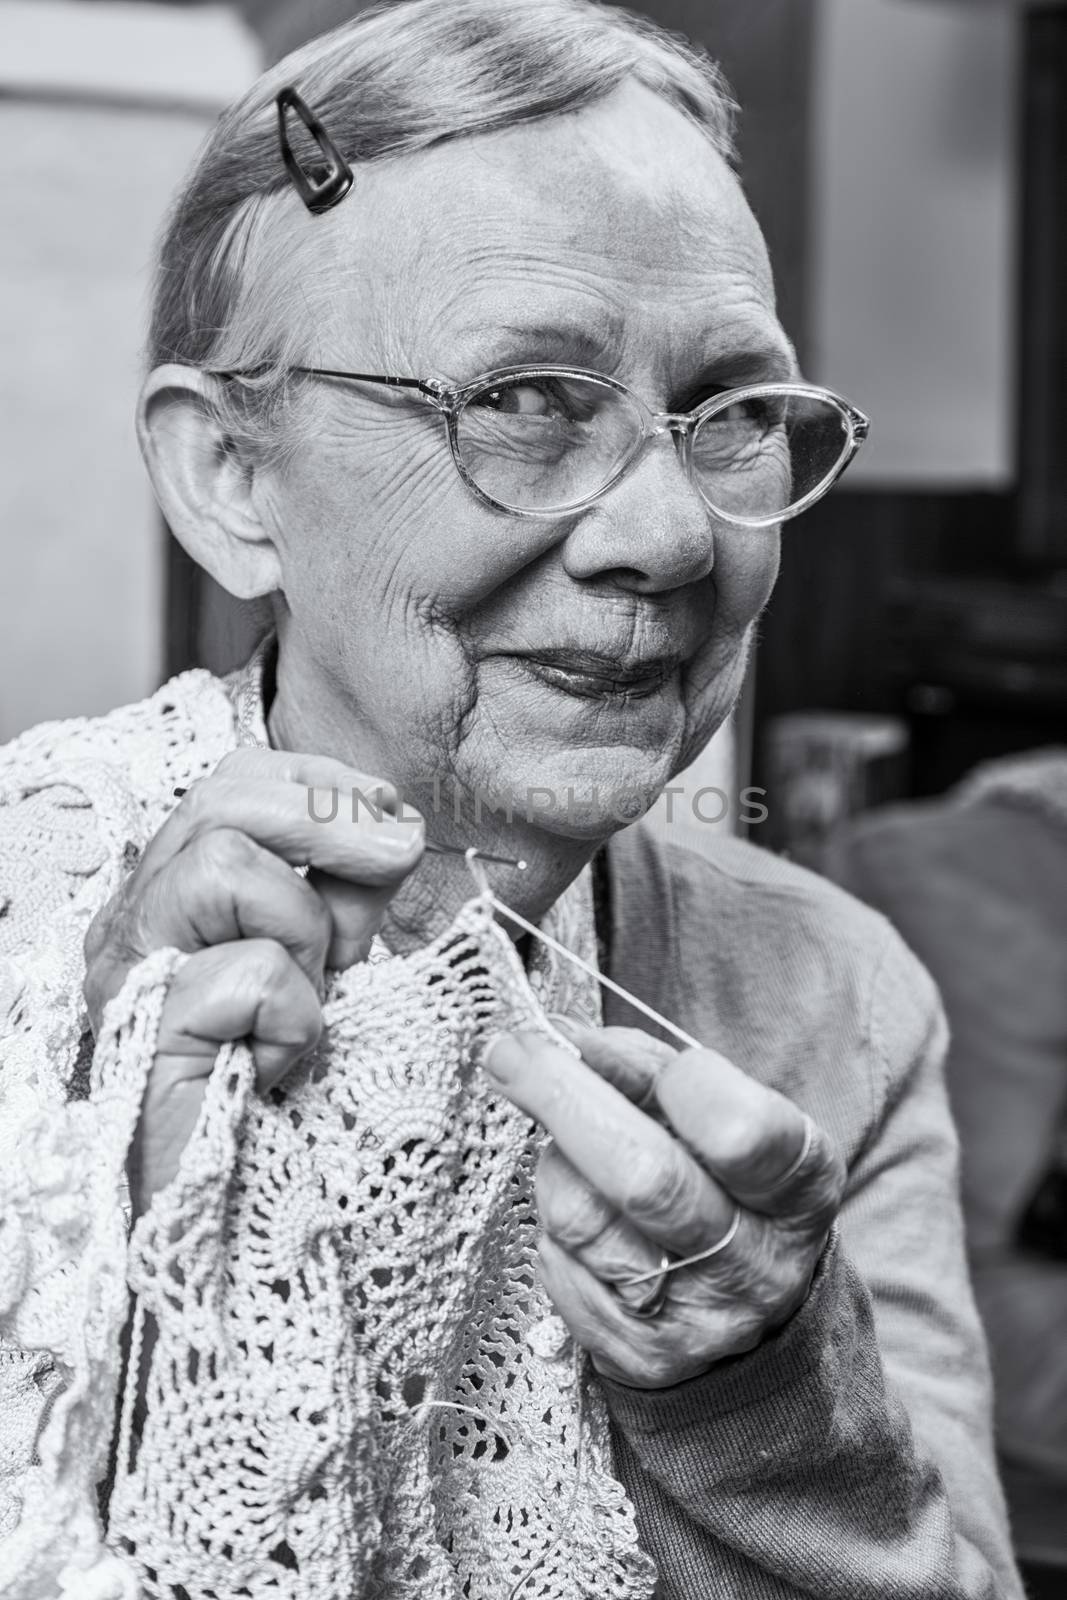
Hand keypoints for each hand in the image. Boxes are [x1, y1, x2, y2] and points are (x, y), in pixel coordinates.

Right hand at [84, 747, 423, 1213]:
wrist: (245, 1222)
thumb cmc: (289, 1091)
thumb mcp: (333, 963)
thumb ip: (352, 891)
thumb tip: (393, 827)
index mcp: (177, 895)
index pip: (233, 784)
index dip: (321, 786)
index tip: (390, 822)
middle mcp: (137, 922)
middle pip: (220, 800)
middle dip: (329, 820)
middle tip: (394, 859)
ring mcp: (130, 975)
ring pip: (220, 866)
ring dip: (303, 928)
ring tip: (308, 994)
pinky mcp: (146, 1032)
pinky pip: (247, 974)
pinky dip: (292, 1017)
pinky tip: (276, 1064)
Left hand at [482, 1021, 843, 1388]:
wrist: (746, 1309)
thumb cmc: (725, 1184)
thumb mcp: (721, 1117)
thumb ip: (654, 1072)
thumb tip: (575, 1041)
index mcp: (799, 1187)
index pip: (739, 1131)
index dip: (669, 1081)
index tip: (608, 1045)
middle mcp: (759, 1262)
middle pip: (645, 1176)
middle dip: (564, 1098)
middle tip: (512, 1051)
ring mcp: (698, 1318)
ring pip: (584, 1218)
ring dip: (555, 1162)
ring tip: (566, 1143)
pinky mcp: (638, 1356)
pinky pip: (559, 1263)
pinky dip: (552, 1220)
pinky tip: (578, 1207)